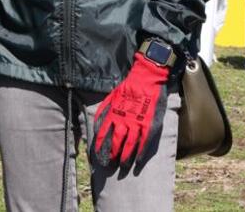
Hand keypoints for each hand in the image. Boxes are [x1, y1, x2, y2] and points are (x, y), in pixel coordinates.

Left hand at [92, 52, 169, 168]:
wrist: (147, 77)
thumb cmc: (128, 86)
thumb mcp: (112, 96)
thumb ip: (104, 110)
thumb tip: (95, 124)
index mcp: (114, 113)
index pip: (103, 133)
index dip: (100, 146)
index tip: (98, 156)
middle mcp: (124, 120)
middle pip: (116, 142)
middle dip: (113, 155)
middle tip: (110, 164)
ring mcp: (138, 123)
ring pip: (130, 145)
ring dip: (126, 157)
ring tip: (123, 166)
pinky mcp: (150, 124)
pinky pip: (144, 142)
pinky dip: (141, 153)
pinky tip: (138, 162)